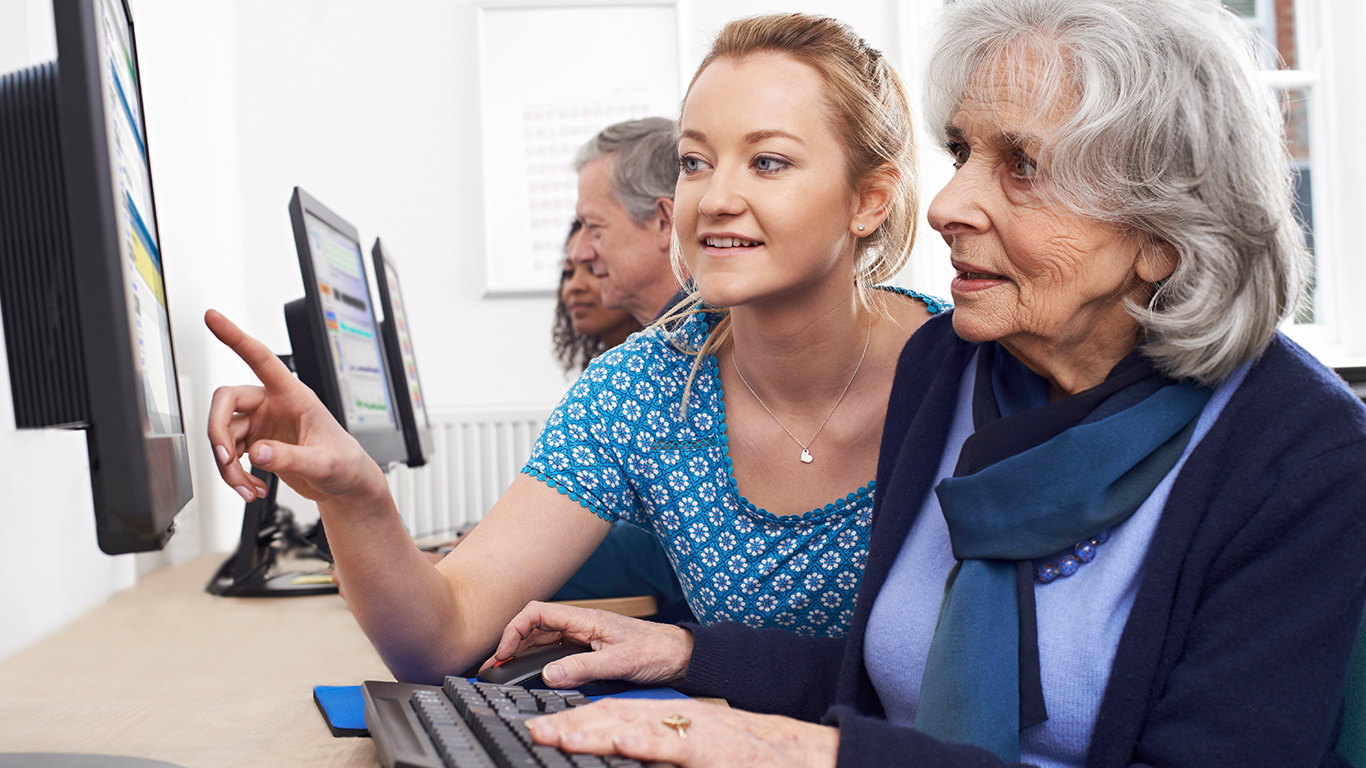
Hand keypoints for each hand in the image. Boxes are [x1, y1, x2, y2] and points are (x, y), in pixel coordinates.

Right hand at [204, 309, 387, 504]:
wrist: (346, 484)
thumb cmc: (345, 464)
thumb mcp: (324, 463)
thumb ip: (291, 458)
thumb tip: (258, 453)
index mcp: (294, 395)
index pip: (261, 358)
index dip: (235, 336)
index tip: (212, 317)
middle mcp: (272, 404)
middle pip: (225, 401)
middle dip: (218, 432)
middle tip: (226, 459)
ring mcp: (262, 423)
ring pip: (224, 435)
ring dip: (228, 466)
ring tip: (248, 489)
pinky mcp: (256, 443)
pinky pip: (230, 454)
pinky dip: (234, 474)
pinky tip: (252, 489)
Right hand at [485, 601, 692, 687]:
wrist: (680, 655)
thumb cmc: (657, 651)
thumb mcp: (619, 662)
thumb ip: (583, 668)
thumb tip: (549, 675)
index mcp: (585, 619)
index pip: (537, 613)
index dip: (514, 629)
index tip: (503, 652)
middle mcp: (581, 625)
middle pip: (534, 627)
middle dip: (510, 643)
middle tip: (493, 666)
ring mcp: (583, 637)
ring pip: (542, 639)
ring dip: (521, 651)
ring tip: (503, 669)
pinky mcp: (589, 649)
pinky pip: (555, 651)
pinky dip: (537, 659)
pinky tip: (530, 671)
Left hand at [525, 698, 838, 767]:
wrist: (796, 753)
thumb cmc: (744, 758)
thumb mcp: (691, 756)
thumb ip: (656, 756)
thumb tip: (621, 756)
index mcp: (668, 723)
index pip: (612, 717)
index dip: (574, 721)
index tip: (541, 729)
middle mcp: (674, 721)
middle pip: (612, 717)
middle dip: (569, 723)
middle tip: (533, 730)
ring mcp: (690, 733)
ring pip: (633, 726)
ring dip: (592, 730)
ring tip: (556, 735)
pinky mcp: (709, 750)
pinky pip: (671, 745)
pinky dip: (643, 743)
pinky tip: (618, 742)